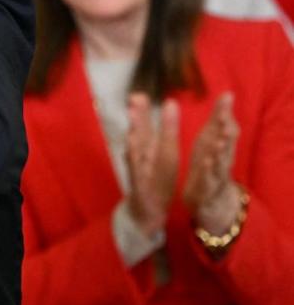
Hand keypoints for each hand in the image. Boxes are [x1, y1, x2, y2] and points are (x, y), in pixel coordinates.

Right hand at [123, 93, 179, 237]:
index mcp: (150, 148)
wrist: (149, 210)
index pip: (146, 126)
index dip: (143, 111)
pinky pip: (139, 175)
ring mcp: (139, 171)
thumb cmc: (157, 178)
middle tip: (134, 100)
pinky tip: (136, 159)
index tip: (139, 94)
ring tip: (133, 127)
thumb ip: (167, 128)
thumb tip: (170, 102)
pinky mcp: (140, 186)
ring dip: (135, 141)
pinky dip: (137, 167)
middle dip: (138, 119)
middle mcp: (141, 156)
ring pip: (136, 154)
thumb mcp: (166, 152)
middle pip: (139, 136)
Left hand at [184, 92, 240, 234]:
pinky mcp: (206, 187)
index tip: (225, 99)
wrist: (206, 197)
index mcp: (221, 145)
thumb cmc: (208, 161)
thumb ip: (218, 119)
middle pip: (227, 144)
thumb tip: (228, 94)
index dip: (226, 115)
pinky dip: (208, 172)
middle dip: (226, 131)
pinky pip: (208, 179)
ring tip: (218, 143)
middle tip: (224, 119)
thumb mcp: (210, 139)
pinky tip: (206, 163)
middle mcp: (222, 158)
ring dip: (220, 153)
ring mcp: (216, 173)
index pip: (227, 128)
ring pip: (221, 162)